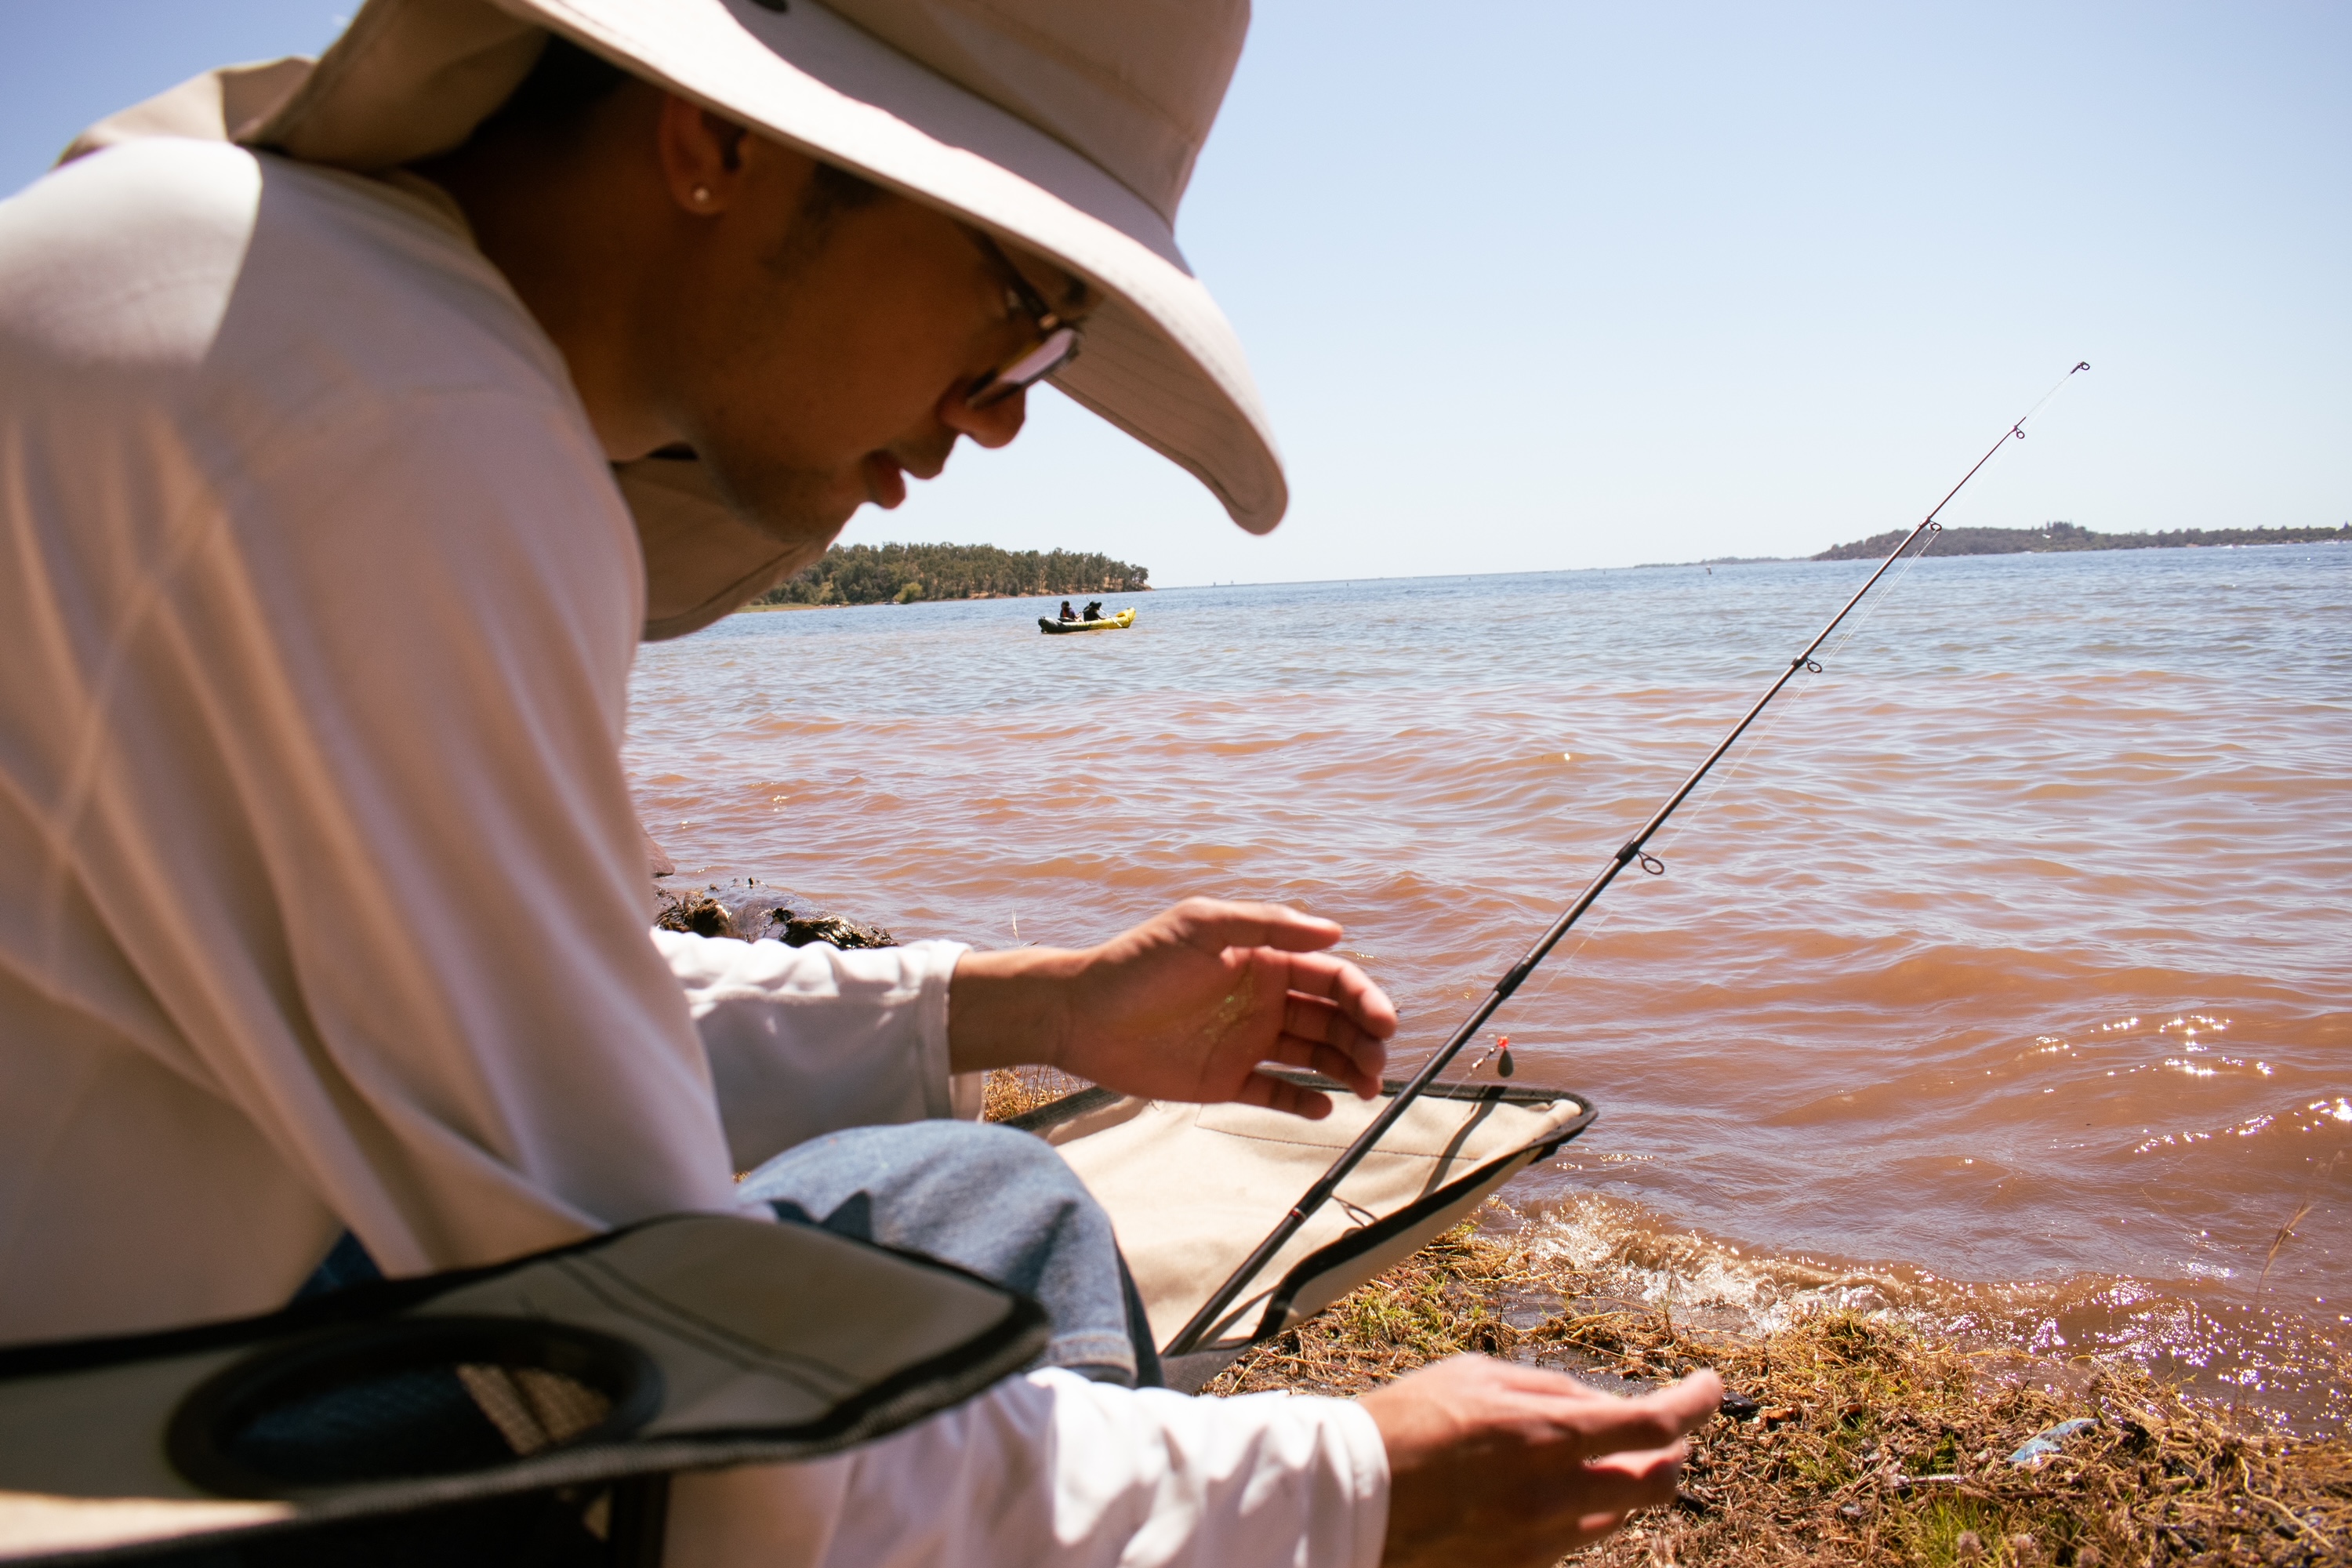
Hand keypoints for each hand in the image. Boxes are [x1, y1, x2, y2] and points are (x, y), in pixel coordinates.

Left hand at [948, 898, 1396, 1117]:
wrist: (1080, 1014)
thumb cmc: (1138, 963)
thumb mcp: (1202, 926)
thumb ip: (1267, 924)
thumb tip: (1335, 932)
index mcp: (1264, 960)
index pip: (1330, 977)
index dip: (1363, 998)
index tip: (1383, 1022)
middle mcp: (1263, 999)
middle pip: (1331, 1019)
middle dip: (1363, 1038)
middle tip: (1377, 1062)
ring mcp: (1247, 1041)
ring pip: (1314, 1055)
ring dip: (1345, 1068)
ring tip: (1364, 1088)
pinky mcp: (1226, 1080)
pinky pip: (1276, 1092)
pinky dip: (1303, 1100)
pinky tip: (1323, 1106)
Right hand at [1361, 1356, 1722, 1567]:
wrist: (1350, 1498)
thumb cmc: (1408, 1421)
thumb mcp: (1479, 1376)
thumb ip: (1549, 1389)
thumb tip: (1599, 1405)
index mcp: (1547, 1435)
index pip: (1655, 1425)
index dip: (1696, 1404)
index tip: (1711, 1388)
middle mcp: (1556, 1497)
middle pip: (1656, 1483)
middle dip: (1673, 1452)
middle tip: (1669, 1431)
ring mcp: (1541, 1542)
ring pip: (1619, 1517)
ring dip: (1625, 1483)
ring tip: (1602, 1457)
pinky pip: (1575, 1542)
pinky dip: (1583, 1513)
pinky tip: (1555, 1491)